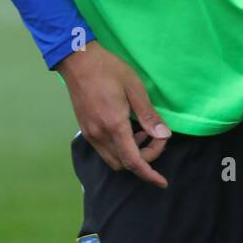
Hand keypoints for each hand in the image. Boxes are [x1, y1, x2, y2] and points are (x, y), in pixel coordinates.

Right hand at [56, 41, 171, 186]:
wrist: (78, 60)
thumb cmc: (109, 69)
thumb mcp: (135, 88)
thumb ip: (149, 115)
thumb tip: (164, 135)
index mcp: (114, 125)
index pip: (133, 161)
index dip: (149, 174)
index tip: (162, 182)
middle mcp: (99, 135)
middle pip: (124, 165)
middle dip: (144, 159)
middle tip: (157, 138)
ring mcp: (89, 133)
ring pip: (113, 160)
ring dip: (131, 154)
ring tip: (143, 133)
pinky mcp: (85, 129)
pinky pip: (104, 150)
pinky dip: (120, 148)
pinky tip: (128, 130)